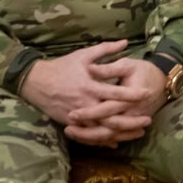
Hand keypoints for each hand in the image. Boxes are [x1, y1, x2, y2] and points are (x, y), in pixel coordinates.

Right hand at [19, 40, 153, 146]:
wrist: (34, 82)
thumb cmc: (61, 66)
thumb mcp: (83, 54)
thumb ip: (106, 50)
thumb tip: (126, 42)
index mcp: (90, 86)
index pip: (116, 92)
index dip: (133, 94)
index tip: (147, 93)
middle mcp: (85, 103)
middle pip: (112, 117)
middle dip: (131, 120)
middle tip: (148, 120)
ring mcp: (77, 116)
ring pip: (102, 129)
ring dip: (121, 132)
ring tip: (138, 133)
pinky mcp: (70, 123)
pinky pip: (88, 134)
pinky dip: (102, 139)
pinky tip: (116, 141)